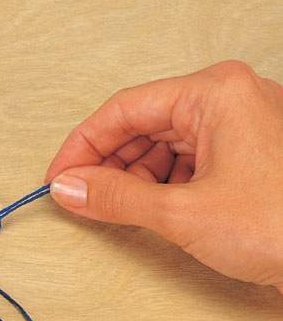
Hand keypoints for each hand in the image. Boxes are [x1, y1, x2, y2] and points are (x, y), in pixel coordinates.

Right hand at [46, 60, 282, 291]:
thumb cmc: (282, 227)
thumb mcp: (182, 212)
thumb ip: (116, 196)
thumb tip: (69, 187)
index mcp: (214, 93)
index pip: (124, 109)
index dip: (82, 145)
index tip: (59, 176)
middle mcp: (224, 102)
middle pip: (141, 126)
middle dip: (107, 164)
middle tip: (80, 196)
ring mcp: (233, 129)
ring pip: (159, 146)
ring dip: (130, 178)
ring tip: (112, 207)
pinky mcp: (237, 157)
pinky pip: (181, 163)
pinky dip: (156, 186)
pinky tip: (145, 207)